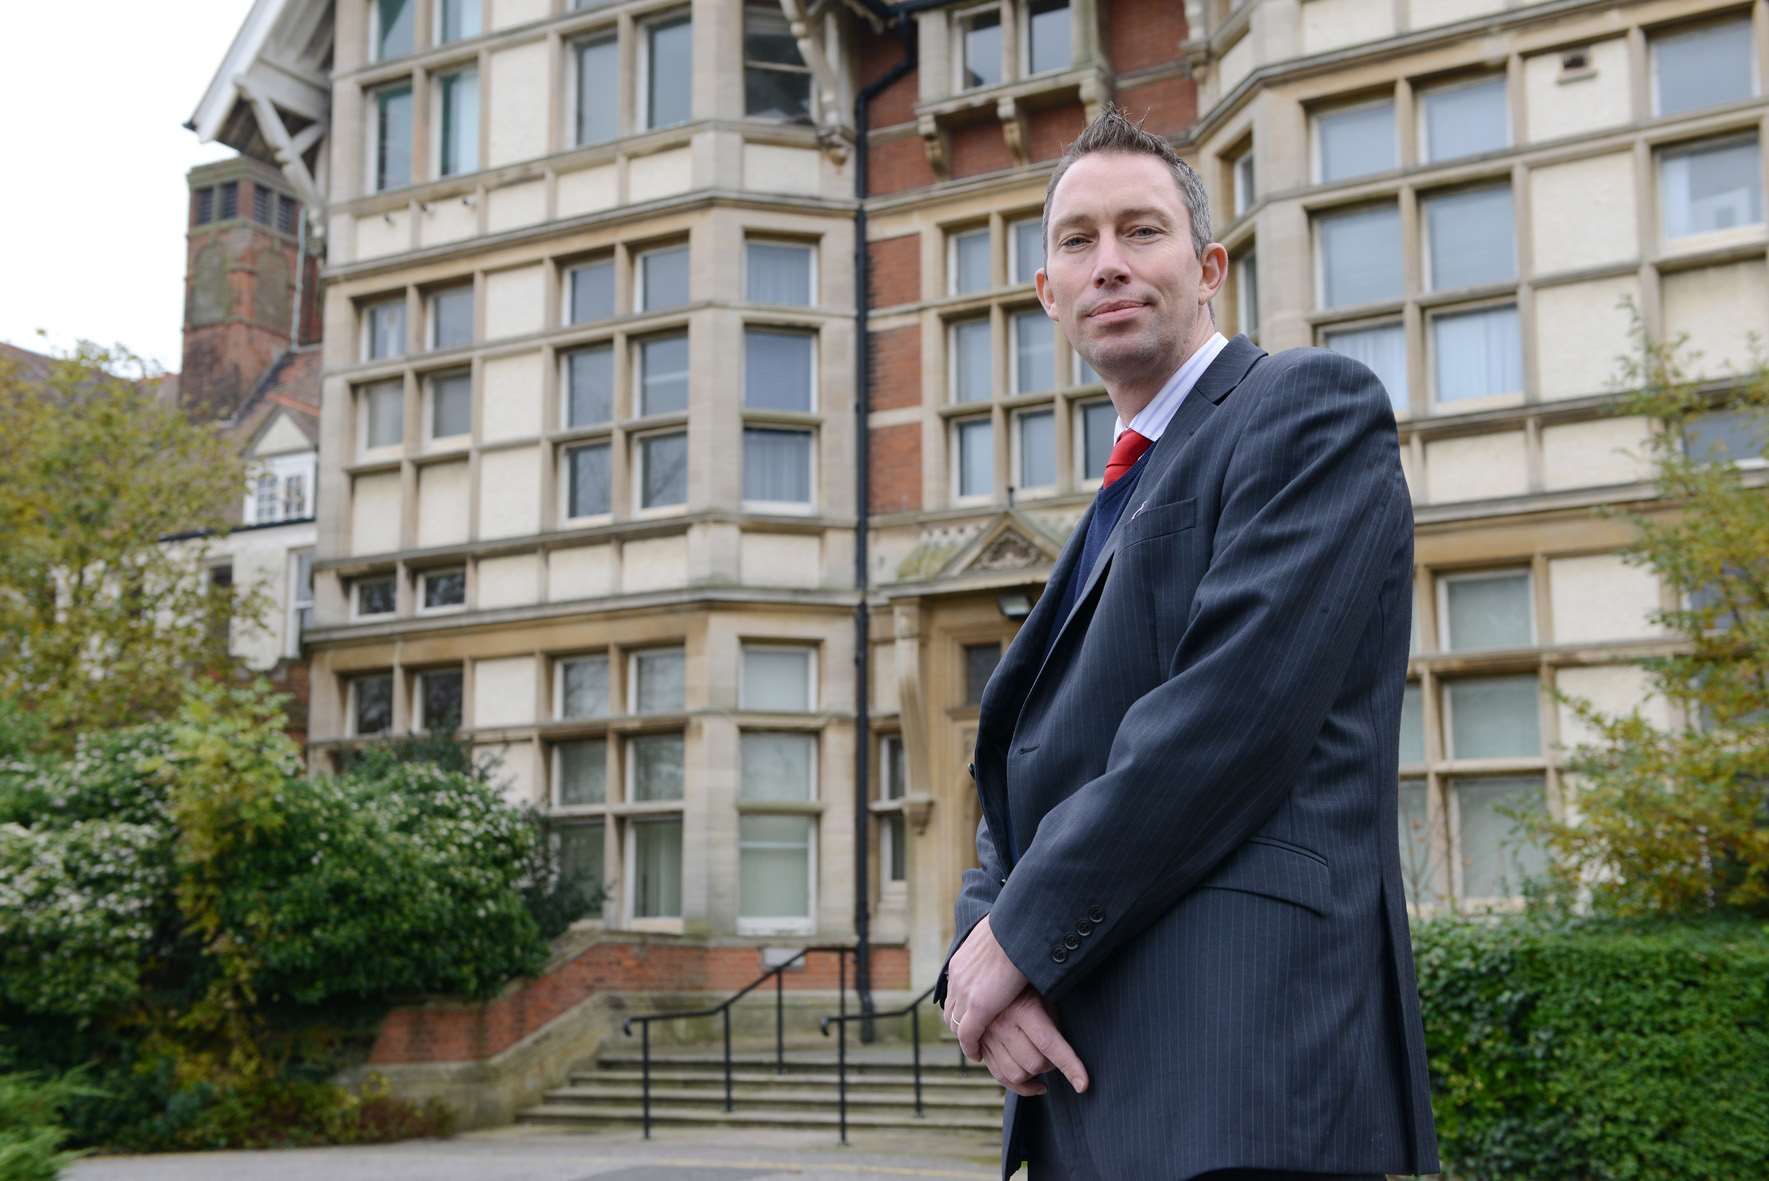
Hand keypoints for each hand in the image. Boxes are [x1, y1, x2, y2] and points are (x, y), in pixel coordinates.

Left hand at [943, 914, 1029, 1060]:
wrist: (1018, 928)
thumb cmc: (1018, 928)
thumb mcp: (1000, 936)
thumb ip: (996, 946)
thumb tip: (1008, 943)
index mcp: (961, 962)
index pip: (954, 993)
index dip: (961, 1009)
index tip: (971, 1018)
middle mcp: (957, 979)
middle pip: (951, 1011)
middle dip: (959, 1026)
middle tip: (973, 1038)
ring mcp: (965, 993)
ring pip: (956, 1025)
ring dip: (965, 1038)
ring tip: (977, 1049)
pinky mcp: (978, 1007)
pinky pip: (968, 1035)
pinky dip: (970, 1047)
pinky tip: (978, 1055)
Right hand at [978, 989, 1089, 1097]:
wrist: (990, 969)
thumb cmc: (1027, 982)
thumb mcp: (1044, 994)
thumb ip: (1053, 1021)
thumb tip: (1066, 1051)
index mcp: (1023, 1008)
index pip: (1050, 1045)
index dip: (1070, 1066)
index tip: (1083, 1084)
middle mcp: (1002, 1024)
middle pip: (1034, 1063)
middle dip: (1052, 1065)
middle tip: (1057, 1056)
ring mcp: (988, 1036)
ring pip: (1016, 1074)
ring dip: (1034, 1075)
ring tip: (1044, 1063)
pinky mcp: (981, 1045)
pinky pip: (1000, 1076)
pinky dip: (1020, 1086)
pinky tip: (1035, 1084)